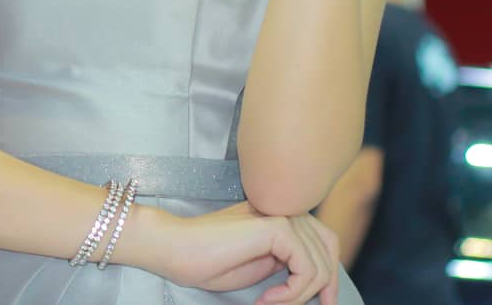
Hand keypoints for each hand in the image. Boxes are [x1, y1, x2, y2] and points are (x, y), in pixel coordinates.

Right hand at [148, 203, 339, 304]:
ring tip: (269, 304)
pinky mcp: (276, 227)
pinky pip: (306, 270)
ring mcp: (280, 215)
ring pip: (319, 265)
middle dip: (324, 285)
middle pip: (329, 248)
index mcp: (278, 216)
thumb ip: (288, 263)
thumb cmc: (206, 259)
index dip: (330, 274)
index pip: (324, 240)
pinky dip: (292, 293)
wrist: (174, 247)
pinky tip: (266, 299)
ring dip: (298, 296)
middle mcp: (282, 210)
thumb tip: (320, 281)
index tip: (325, 303)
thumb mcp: (260, 265)